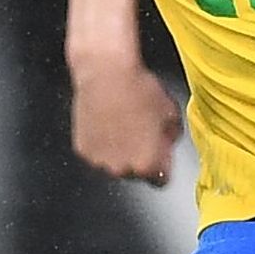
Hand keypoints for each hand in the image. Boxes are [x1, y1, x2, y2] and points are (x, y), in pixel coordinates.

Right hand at [69, 52, 181, 185]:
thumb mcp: (172, 114)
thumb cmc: (140, 90)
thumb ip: (172, 138)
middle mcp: (121, 169)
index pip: (160, 180)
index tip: (160, 154)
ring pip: (113, 164)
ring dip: (118, 152)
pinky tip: (106, 122)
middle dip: (139, 158)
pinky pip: (96, 153)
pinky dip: (101, 143)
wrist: (107, 73)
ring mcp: (99, 161)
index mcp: (147, 165)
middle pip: (135, 173)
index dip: (162, 164)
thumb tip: (166, 142)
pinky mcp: (83, 149)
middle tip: (139, 133)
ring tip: (121, 124)